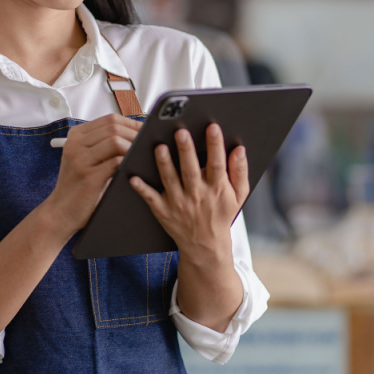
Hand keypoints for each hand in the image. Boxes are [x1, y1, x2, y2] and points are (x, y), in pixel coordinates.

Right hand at [44, 114, 141, 235]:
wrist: (60, 212)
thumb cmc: (78, 186)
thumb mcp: (84, 159)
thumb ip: (102, 145)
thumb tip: (135, 134)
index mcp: (76, 136)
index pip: (110, 120)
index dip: (132, 123)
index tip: (146, 131)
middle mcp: (75, 144)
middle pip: (114, 127)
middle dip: (135, 134)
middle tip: (149, 143)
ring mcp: (80, 159)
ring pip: (115, 141)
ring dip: (133, 147)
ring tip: (142, 155)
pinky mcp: (89, 177)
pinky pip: (116, 162)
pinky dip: (129, 162)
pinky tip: (135, 168)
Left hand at [129, 123, 249, 260]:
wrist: (205, 246)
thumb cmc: (221, 214)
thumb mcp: (238, 195)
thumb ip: (240, 171)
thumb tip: (240, 149)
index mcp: (217, 189)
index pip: (217, 164)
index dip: (215, 145)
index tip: (213, 127)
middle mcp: (197, 195)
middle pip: (191, 170)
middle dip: (186, 150)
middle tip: (180, 132)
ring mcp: (179, 204)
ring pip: (170, 181)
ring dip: (164, 164)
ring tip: (159, 147)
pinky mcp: (163, 211)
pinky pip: (151, 198)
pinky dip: (142, 189)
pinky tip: (134, 177)